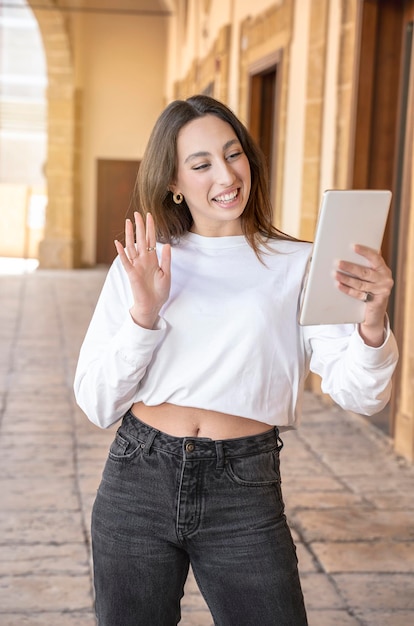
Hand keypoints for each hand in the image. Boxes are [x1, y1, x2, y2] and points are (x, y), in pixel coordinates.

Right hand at [114, 212, 170, 328]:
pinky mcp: (131, 273)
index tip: (150, 215)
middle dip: (139, 226)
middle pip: (140, 239)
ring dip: (130, 234)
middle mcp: (143, 260)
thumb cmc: (160, 291)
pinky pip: (125, 261)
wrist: (153, 305)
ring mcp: (136, 265)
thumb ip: (166, 259)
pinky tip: (118, 243)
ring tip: (128, 222)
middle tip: (137, 214)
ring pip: (132, 246)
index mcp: (152, 259)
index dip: (151, 228)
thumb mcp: (166, 274)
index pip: (151, 240)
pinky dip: (121, 252)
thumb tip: (166, 244)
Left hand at [335, 244, 393, 346]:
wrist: (375, 313)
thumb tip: (351, 250)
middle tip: (338, 263)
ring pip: (360, 284)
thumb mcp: (371, 277)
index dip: (365, 252)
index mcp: (384, 270)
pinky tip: (338, 285)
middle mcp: (385, 279)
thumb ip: (366, 266)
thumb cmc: (370, 289)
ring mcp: (382, 291)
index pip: (375, 258)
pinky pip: (358, 295)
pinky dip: (347, 289)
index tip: (353, 247)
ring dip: (346, 279)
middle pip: (365, 272)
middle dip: (350, 267)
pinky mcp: (376, 301)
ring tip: (335, 274)